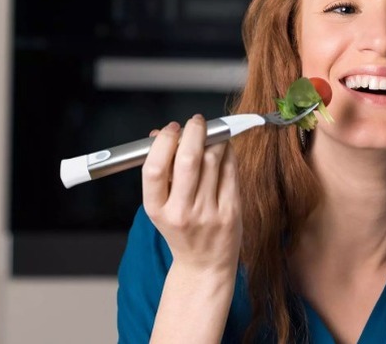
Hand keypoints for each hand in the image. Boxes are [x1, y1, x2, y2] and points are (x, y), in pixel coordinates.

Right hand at [142, 115, 241, 273]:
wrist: (205, 265)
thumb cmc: (181, 229)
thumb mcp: (161, 206)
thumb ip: (161, 172)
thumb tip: (158, 134)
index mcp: (157, 209)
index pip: (154, 169)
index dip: (164, 142)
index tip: (171, 129)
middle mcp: (182, 212)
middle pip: (188, 160)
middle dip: (194, 132)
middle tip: (197, 122)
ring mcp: (208, 213)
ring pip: (213, 160)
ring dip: (213, 140)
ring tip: (211, 136)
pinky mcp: (231, 211)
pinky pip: (230, 171)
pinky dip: (228, 153)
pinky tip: (224, 149)